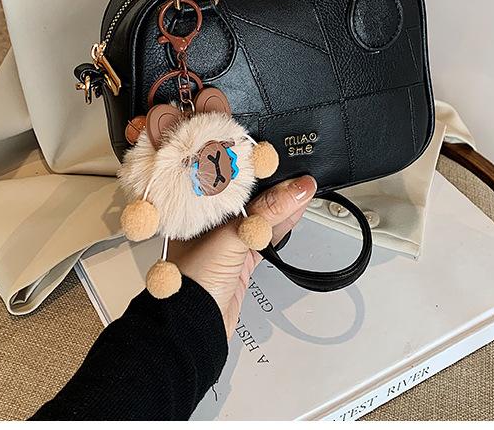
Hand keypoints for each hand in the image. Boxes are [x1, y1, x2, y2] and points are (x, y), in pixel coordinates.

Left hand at [168, 175, 316, 338]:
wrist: (191, 330)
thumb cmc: (189, 283)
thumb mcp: (231, 237)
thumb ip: (266, 212)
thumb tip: (296, 190)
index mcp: (195, 209)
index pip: (231, 181)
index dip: (256, 169)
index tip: (281, 162)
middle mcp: (208, 225)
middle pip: (247, 199)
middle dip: (273, 187)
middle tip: (299, 178)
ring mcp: (224, 245)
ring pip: (259, 218)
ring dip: (282, 207)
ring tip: (304, 192)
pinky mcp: (238, 264)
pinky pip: (263, 239)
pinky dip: (280, 229)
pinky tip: (293, 216)